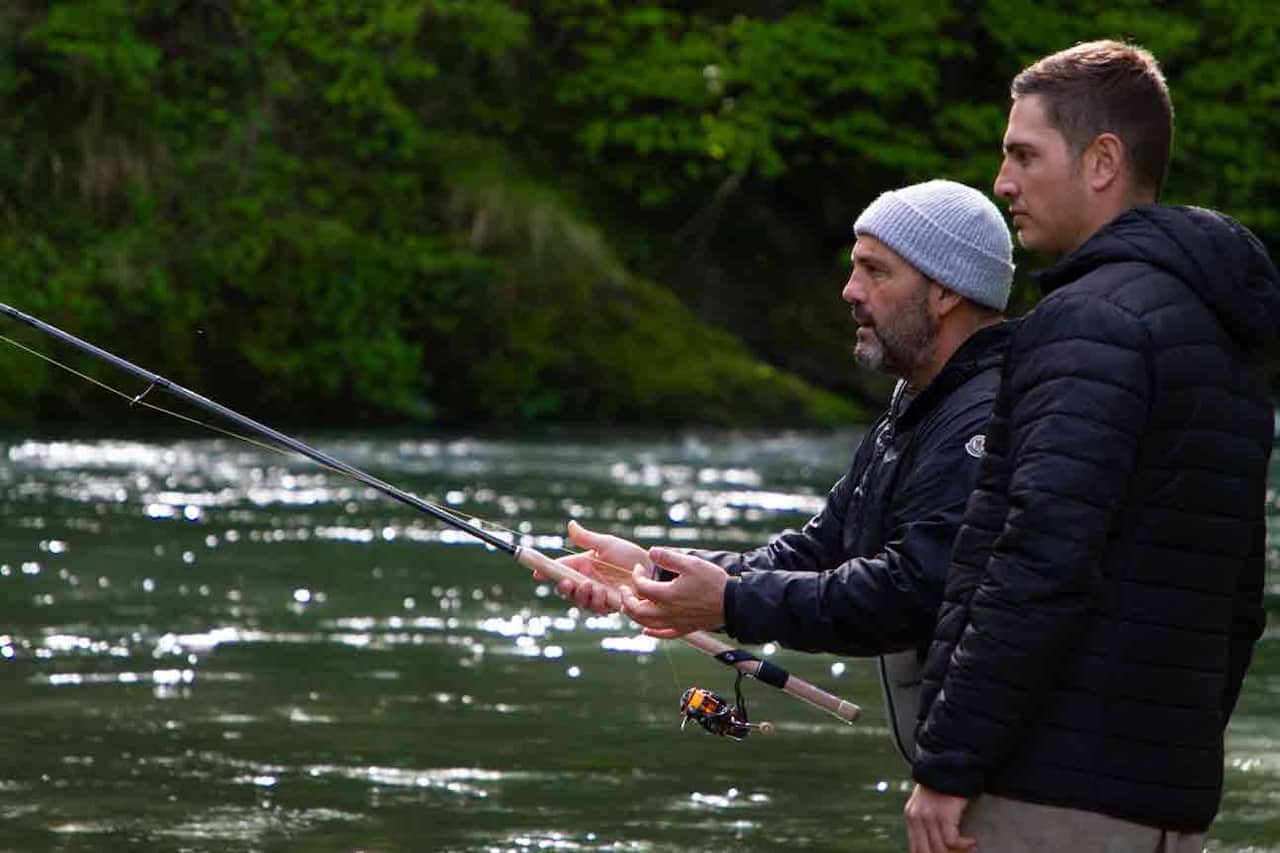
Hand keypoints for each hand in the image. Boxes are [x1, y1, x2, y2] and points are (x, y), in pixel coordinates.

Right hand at [532, 521, 649, 613]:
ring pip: (580, 601)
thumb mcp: (607, 544)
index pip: (560, 569)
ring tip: (592, 587)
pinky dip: (597, 603)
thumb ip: (587, 538)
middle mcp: (588, 581)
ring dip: (582, 596)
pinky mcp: (609, 606)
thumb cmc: (630, 555)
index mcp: (584, 565)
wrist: (652, 571)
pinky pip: (597, 610)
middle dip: (564, 588)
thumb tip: (570, 524)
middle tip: (568, 583)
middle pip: (567, 589)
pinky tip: (604, 594)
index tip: (537, 573)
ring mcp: (598, 595)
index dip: (546, 572)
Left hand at [618, 547, 727, 638]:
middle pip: (637, 610)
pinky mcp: (684, 628)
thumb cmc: (712, 582)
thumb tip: (651, 551)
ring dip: (634, 615)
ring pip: (646, 624)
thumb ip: (669, 557)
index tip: (640, 567)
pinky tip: (645, 630)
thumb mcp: (691, 563)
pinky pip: (663, 634)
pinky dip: (652, 632)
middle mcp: (667, 612)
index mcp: (666, 595)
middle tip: (624, 589)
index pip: (641, 586)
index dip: (636, 575)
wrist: (733, 603)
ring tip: (628, 606)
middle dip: (626, 598)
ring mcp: (675, 622)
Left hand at [904, 784, 974, 852]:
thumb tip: (935, 845)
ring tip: (969, 850)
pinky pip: (952, 841)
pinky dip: (963, 845)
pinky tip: (972, 842)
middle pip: (925, 852)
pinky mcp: (944, 814)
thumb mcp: (927, 804)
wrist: (949, 764)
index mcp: (911, 817)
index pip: (915, 848)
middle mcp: (917, 818)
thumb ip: (926, 822)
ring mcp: (929, 817)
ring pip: (940, 849)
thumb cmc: (943, 785)